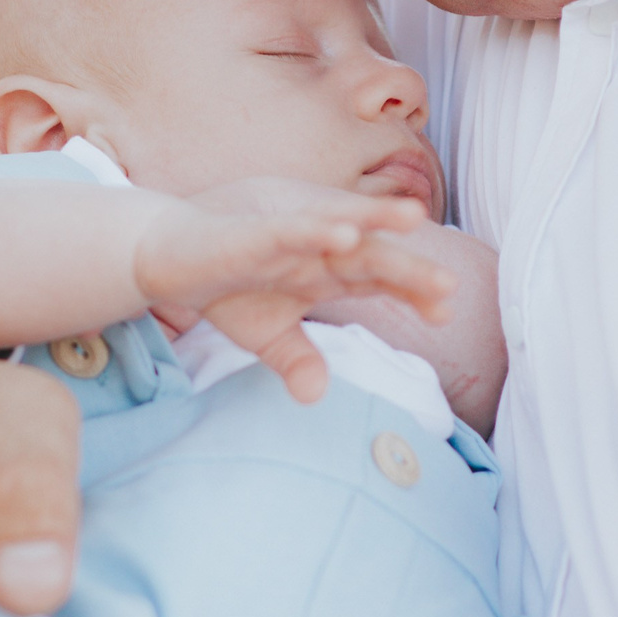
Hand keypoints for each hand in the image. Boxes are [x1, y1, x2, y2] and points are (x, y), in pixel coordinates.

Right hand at [139, 181, 449, 397]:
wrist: (169, 253)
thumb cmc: (227, 284)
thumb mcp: (265, 333)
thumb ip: (297, 360)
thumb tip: (315, 397)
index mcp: (326, 272)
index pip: (380, 282)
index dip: (413, 292)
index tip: (445, 313)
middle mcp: (316, 248)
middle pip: (371, 257)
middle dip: (408, 270)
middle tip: (448, 286)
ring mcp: (290, 235)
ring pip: (339, 228)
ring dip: (375, 222)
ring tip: (413, 220)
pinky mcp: (256, 230)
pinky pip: (292, 229)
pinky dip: (316, 229)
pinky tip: (344, 231)